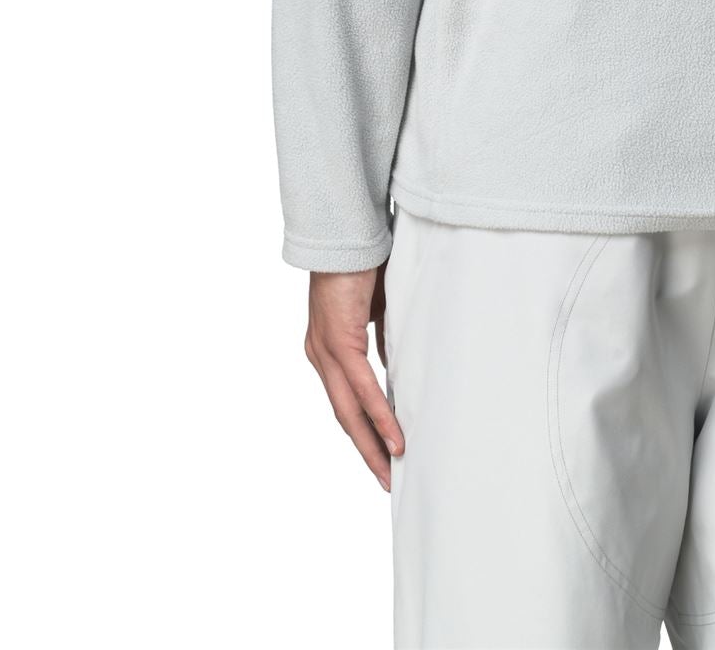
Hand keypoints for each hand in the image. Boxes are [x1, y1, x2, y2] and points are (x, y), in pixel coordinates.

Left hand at [303, 266, 406, 490]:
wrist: (348, 234)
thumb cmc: (364, 266)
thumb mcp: (376, 312)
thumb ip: (381, 343)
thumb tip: (395, 368)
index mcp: (326, 349)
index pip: (345, 401)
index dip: (363, 431)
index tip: (382, 456)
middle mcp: (319, 355)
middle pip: (343, 416)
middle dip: (366, 451)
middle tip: (387, 480)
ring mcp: (325, 351)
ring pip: (348, 410)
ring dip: (372, 443)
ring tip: (392, 469)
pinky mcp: (338, 342)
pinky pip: (361, 388)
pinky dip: (378, 415)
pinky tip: (394, 438)